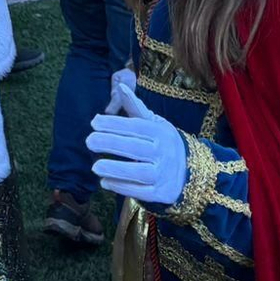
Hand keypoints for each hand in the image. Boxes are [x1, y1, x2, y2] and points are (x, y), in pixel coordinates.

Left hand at [87, 71, 188, 208]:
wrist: (191, 170)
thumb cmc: (163, 142)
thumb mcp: (154, 123)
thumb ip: (135, 107)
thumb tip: (121, 86)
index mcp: (160, 132)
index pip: (136, 127)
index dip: (114, 124)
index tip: (94, 122)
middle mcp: (164, 153)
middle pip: (136, 147)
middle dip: (111, 143)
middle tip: (89, 141)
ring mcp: (164, 175)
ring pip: (140, 172)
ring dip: (116, 169)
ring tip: (95, 166)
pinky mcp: (162, 194)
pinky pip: (142, 192)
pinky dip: (123, 187)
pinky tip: (105, 182)